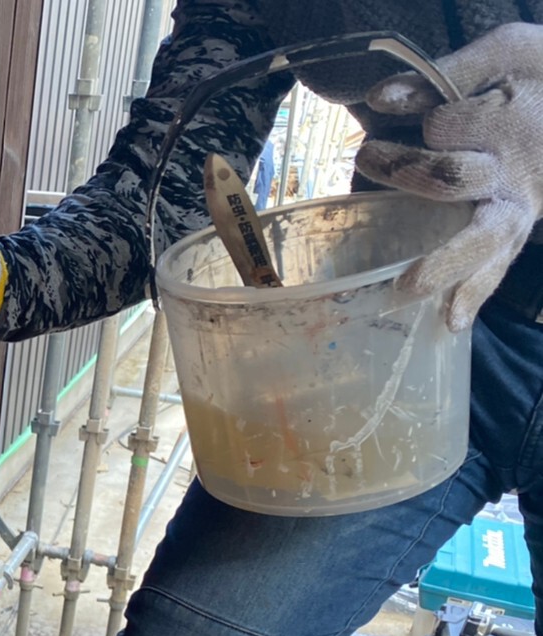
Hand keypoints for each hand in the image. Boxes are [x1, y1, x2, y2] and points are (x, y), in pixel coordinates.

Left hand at [357, 23, 542, 330]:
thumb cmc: (531, 78)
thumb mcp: (501, 54)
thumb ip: (443, 74)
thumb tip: (379, 98)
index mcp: (507, 120)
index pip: (450, 125)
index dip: (419, 120)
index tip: (383, 106)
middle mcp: (511, 169)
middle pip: (455, 180)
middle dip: (409, 176)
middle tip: (367, 158)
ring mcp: (516, 205)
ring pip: (482, 238)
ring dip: (444, 264)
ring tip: (409, 288)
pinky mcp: (515, 229)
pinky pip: (496, 265)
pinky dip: (475, 295)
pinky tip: (452, 324)